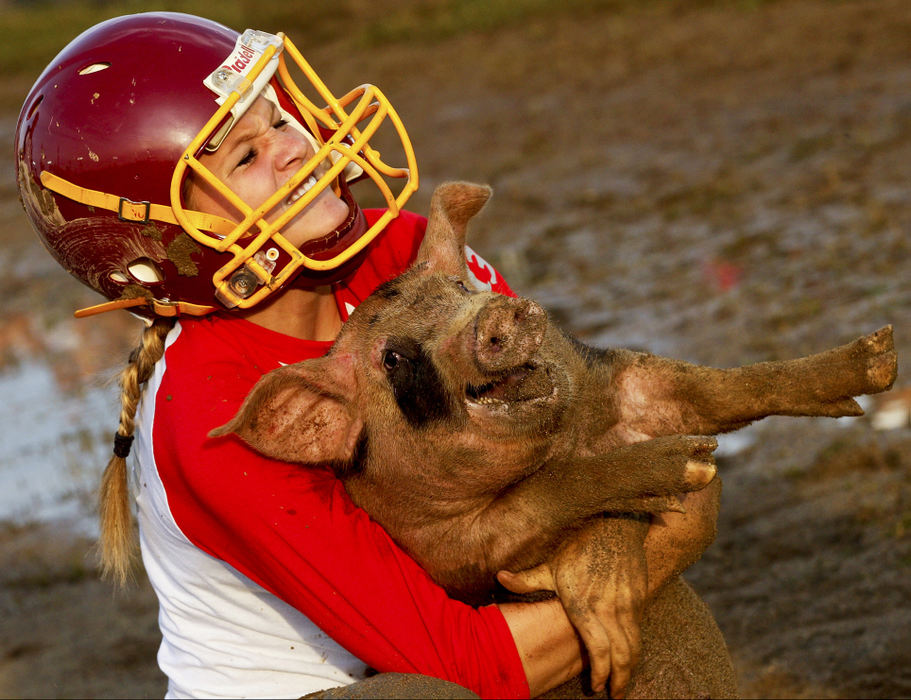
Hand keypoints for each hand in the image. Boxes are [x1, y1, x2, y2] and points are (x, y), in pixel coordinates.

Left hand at [497, 517, 648, 697]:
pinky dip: (635, 646)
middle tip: (615, 694)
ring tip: (623, 680)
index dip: (599, 671)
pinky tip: (629, 653)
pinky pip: (639, 629)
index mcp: (585, 605)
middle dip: (620, 679)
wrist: (618, 525)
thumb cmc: (581, 546)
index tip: (595, 686)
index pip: (598, 649)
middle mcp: (610, 608)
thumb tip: (500, 578)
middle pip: (622, 654)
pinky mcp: (639, 598)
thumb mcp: (552, 563)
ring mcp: (628, 604)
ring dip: (631, 666)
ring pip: (635, 644)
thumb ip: (528, 579)